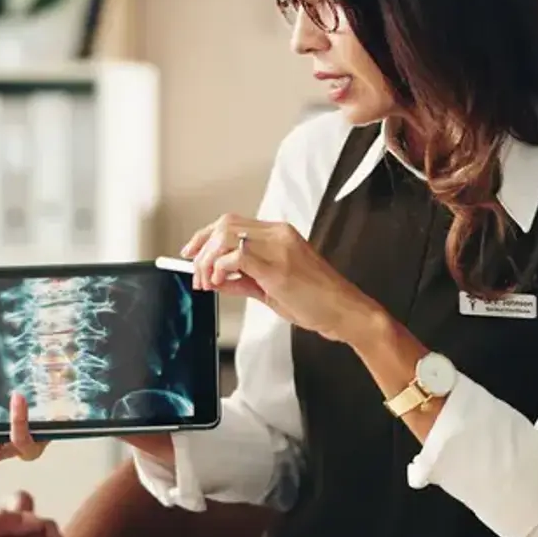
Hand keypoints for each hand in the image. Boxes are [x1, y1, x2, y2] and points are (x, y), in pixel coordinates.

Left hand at [183, 213, 383, 343]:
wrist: (346, 312)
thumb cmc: (317, 301)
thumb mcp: (272, 289)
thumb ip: (243, 281)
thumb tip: (215, 279)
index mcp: (280, 235)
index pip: (232, 223)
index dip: (205, 236)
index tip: (191, 253)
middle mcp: (279, 235)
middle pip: (225, 224)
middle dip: (201, 247)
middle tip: (195, 272)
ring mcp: (280, 248)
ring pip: (227, 236)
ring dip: (208, 260)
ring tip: (208, 282)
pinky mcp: (279, 267)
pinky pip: (238, 256)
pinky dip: (221, 269)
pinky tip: (221, 283)